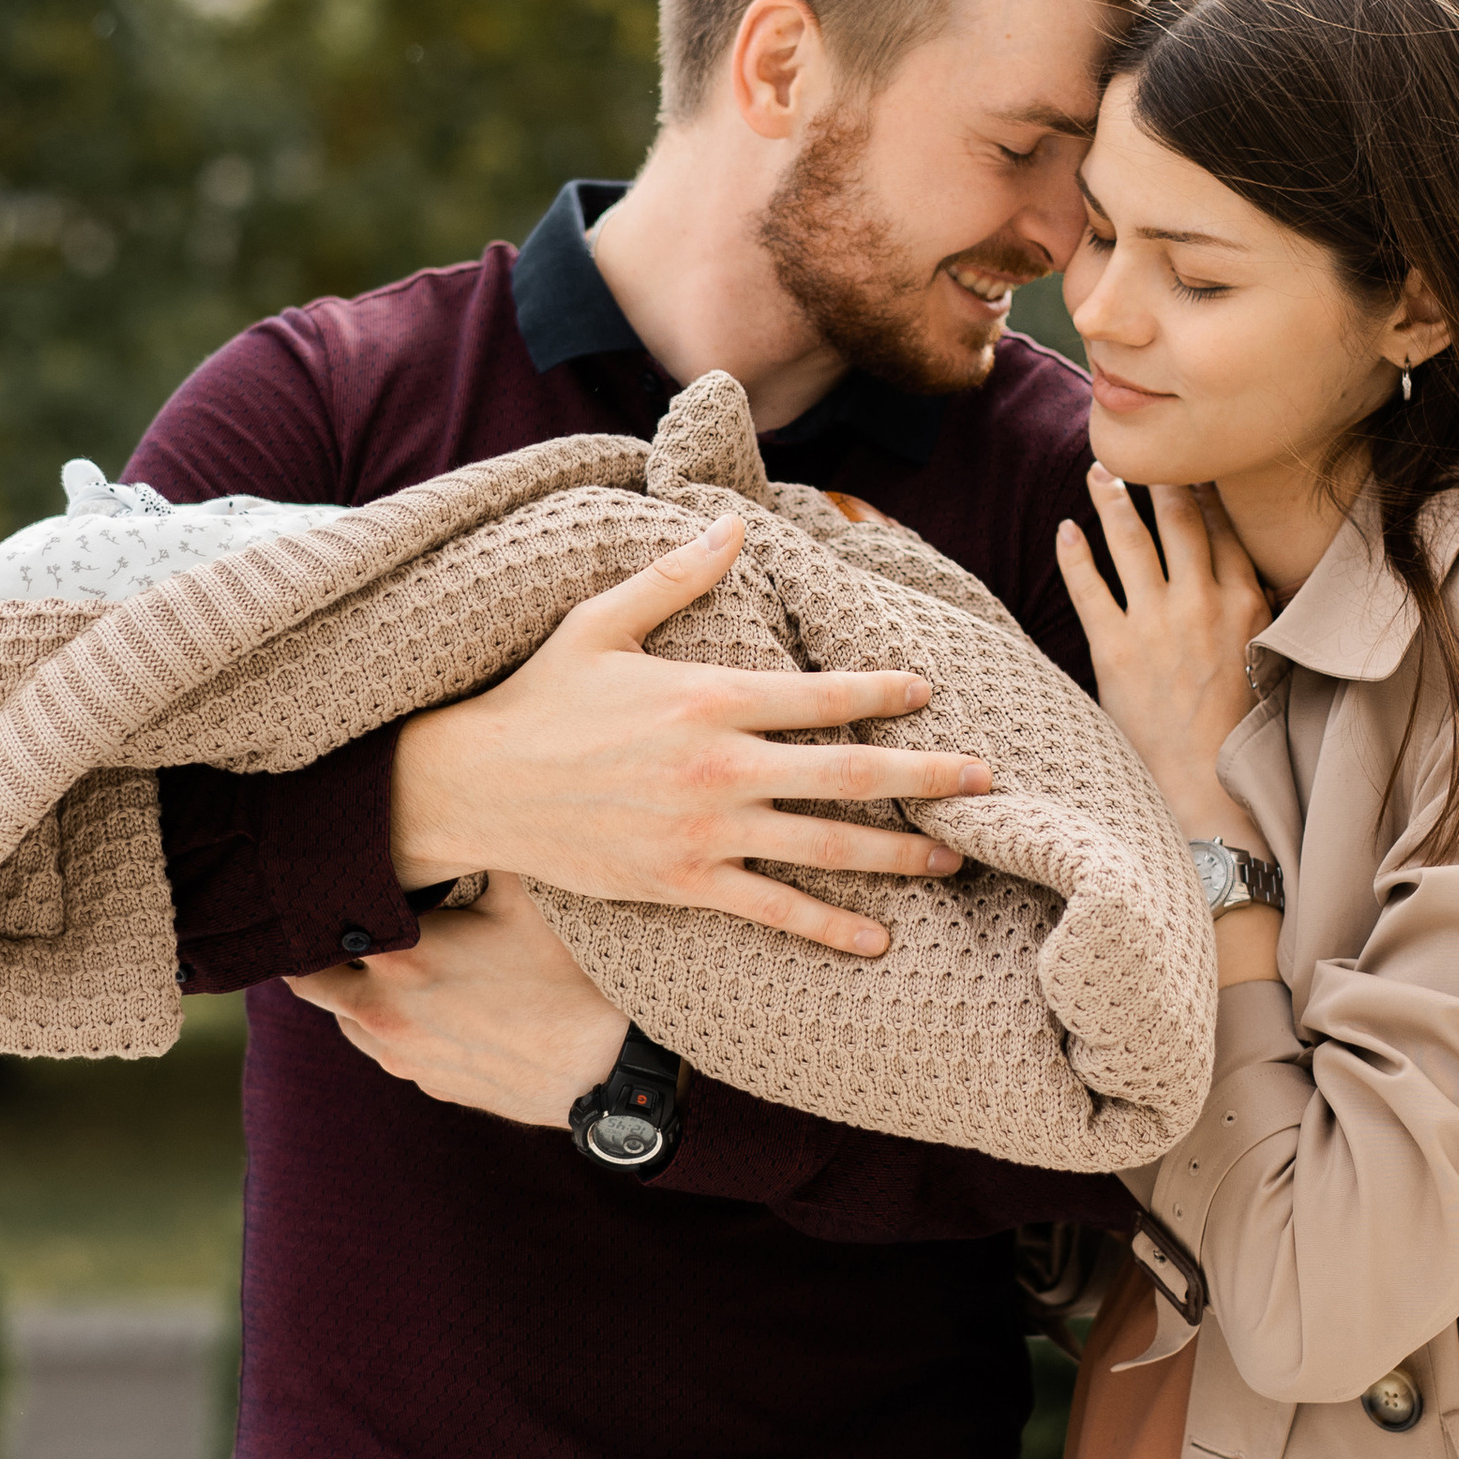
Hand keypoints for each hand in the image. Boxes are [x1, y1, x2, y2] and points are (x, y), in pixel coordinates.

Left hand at [284, 873, 630, 1129]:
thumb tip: (463, 802)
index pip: (313, 936)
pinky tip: (435, 1002)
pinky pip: (390, 1050)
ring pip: (347, 1021)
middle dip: (322, 955)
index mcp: (399, 959)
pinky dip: (394, 1025)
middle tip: (348, 926)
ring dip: (357, 992)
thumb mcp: (528, 895)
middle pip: (312, 985)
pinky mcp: (431, 1085)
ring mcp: (405, 1058)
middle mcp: (385, 1014)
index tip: (330, 889)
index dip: (313, 911)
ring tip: (395, 962)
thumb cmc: (572, 979)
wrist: (611, 1070)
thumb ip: (479, 848)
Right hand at [387, 512, 993, 958]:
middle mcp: (719, 767)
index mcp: (707, 697)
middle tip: (984, 781)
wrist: (475, 788)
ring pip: (824, 847)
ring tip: (952, 857)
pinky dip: (829, 926)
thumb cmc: (538, 698)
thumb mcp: (601, 621)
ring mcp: (705, 833)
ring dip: (896, 853)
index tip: (928, 691)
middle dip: (923, 776)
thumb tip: (734, 520)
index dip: (881, 691)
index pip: (818, 695)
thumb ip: (676, 575)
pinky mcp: (684, 883)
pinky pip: (772, 909)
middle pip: (845, 773)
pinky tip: (877, 938)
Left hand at [1056, 469, 1271, 835]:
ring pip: (1131, 540)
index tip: (1190, 465)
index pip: (1223, 528)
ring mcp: (1156, 623)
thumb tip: (1253, 576)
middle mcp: (1202, 602)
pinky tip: (1065, 530)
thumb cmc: (1238, 727)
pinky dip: (1074, 553)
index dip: (1204, 490)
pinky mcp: (1115, 649)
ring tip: (1098, 473)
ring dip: (1112, 499)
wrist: (1208, 783)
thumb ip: (1254, 610)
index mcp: (1245, 602)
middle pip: (1178, 518)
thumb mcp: (1265, 657)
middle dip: (1158, 477)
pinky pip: (1088, 587)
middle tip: (1139, 451)